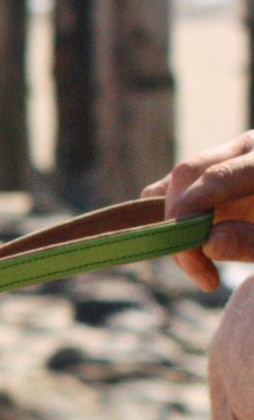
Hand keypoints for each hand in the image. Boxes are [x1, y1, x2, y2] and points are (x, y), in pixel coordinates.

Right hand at [149, 130, 253, 290]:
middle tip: (200, 272)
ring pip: (178, 182)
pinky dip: (173, 217)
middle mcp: (248, 147)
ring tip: (201, 265)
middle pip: (189, 174)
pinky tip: (192, 246)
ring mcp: (230, 154)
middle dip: (180, 223)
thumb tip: (208, 244)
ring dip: (176, 224)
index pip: (218, 176)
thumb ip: (252, 241)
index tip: (188, 255)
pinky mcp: (214, 169)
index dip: (191, 213)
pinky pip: (176, 187)